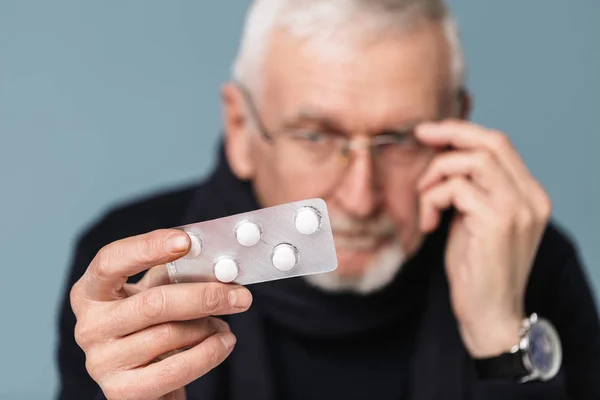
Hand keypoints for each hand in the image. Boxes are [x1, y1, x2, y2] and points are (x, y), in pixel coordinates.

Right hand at [70, 229, 252, 399]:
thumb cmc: (153, 324)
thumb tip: (215, 258)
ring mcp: (102, 362)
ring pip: (169, 335)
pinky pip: (176, 369)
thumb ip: (175, 272)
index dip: (147, 247)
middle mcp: (88, 326)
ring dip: (208, 327)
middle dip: (204, 296)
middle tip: (240, 295)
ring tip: (223, 323)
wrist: (148, 379)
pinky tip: (224, 343)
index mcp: (91, 291)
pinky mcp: (121, 391)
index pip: (110, 261)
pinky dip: (208, 353)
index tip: (187, 240)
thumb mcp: (156, 291)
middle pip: (152, 303)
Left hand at [415, 120, 551, 357]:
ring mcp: (518, 209)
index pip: (500, 144)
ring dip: (436, 174)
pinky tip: (428, 223)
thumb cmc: (476, 269)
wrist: (489, 314)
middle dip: (450, 134)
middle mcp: (531, 198)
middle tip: (419, 137)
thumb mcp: (474, 221)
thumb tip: (441, 157)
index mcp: (529, 195)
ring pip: (473, 161)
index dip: (462, 131)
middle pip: (491, 142)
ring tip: (424, 201)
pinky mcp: (498, 222)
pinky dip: (433, 199)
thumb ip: (469, 190)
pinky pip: (457, 188)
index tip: (430, 132)